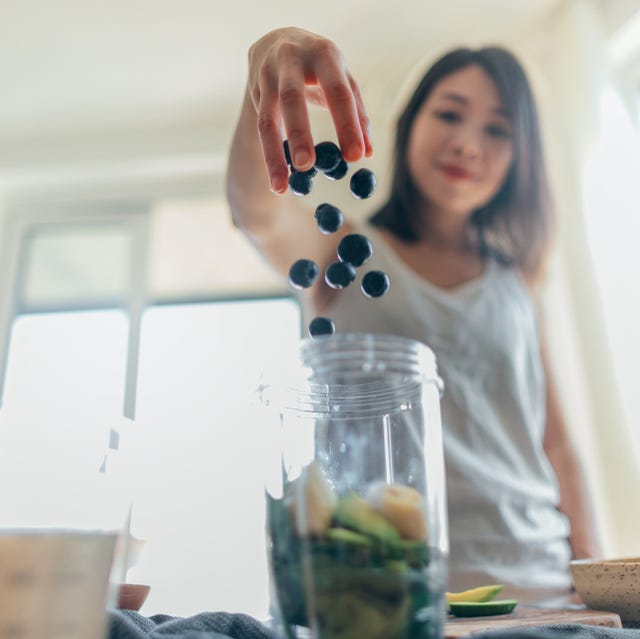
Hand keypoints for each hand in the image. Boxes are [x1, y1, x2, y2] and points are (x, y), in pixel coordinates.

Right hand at [247, 27, 372, 193]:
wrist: (275, 41)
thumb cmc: (320, 67)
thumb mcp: (342, 79)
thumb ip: (356, 113)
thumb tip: (367, 152)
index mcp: (323, 54)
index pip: (338, 91)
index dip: (347, 124)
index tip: (355, 157)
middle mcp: (290, 60)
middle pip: (293, 98)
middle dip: (300, 133)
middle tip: (307, 165)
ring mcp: (267, 76)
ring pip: (267, 118)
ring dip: (274, 154)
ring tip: (282, 186)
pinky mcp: (254, 92)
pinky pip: (260, 129)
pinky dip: (269, 158)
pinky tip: (277, 183)